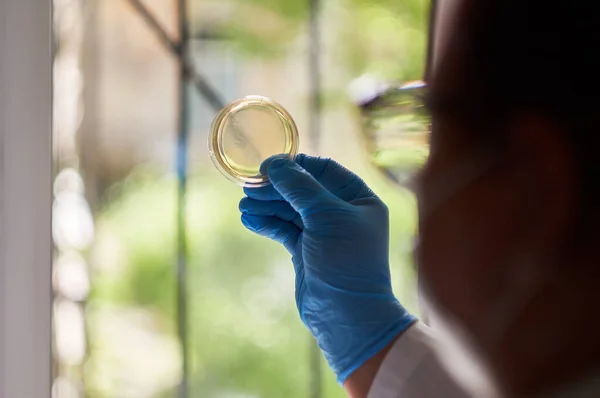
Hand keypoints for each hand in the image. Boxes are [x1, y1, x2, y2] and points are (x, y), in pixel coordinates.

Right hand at [239, 154, 414, 382]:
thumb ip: (299, 187)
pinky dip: (268, 224)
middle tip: (249, 188)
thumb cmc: (345, 261)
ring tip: (244, 206)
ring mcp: (324, 233)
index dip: (296, 166)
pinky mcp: (307, 252)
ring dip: (267, 206)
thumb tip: (275, 163)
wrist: (347, 317)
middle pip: (303, 190)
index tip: (269, 167)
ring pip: (291, 211)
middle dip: (276, 189)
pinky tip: (249, 220)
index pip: (324, 170)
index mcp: (359, 199)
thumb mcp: (325, 216)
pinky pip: (285, 230)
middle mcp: (343, 213)